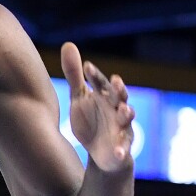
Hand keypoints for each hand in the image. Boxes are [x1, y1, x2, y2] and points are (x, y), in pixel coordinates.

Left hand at [61, 42, 134, 172]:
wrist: (99, 151)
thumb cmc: (90, 119)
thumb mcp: (79, 97)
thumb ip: (74, 74)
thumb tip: (68, 43)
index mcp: (104, 96)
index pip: (101, 83)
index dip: (95, 75)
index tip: (87, 67)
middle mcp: (116, 109)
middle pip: (119, 96)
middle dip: (118, 89)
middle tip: (115, 81)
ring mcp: (122, 128)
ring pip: (127, 119)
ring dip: (126, 114)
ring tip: (124, 110)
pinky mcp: (123, 147)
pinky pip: (125, 149)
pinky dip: (122, 150)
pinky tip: (119, 152)